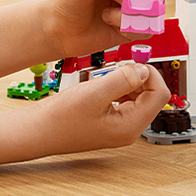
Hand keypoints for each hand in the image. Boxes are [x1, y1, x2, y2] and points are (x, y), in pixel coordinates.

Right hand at [0, 63, 170, 169]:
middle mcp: (129, 129)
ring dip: (130, 80)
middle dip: (140, 77)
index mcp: (130, 126)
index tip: (133, 64)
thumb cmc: (59, 118)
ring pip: (141, 95)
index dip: (151, 74)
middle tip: (119, 68)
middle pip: (152, 95)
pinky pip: (128, 98)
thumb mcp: (93, 93)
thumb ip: (123, 80)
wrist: (35, 131)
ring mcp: (121, 125)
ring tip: (110, 75)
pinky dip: (121, 86)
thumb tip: (145, 69)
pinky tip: (106, 82)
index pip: (159, 95)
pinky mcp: (112, 120)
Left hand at [42, 0, 181, 59]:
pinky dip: (129, 27)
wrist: (56, 30)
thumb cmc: (66, 0)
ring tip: (109, 13)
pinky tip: (110, 23)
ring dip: (133, 14)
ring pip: (154, 11)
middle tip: (128, 0)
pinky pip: (146, 29)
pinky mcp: (133, 27)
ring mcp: (134, 7)